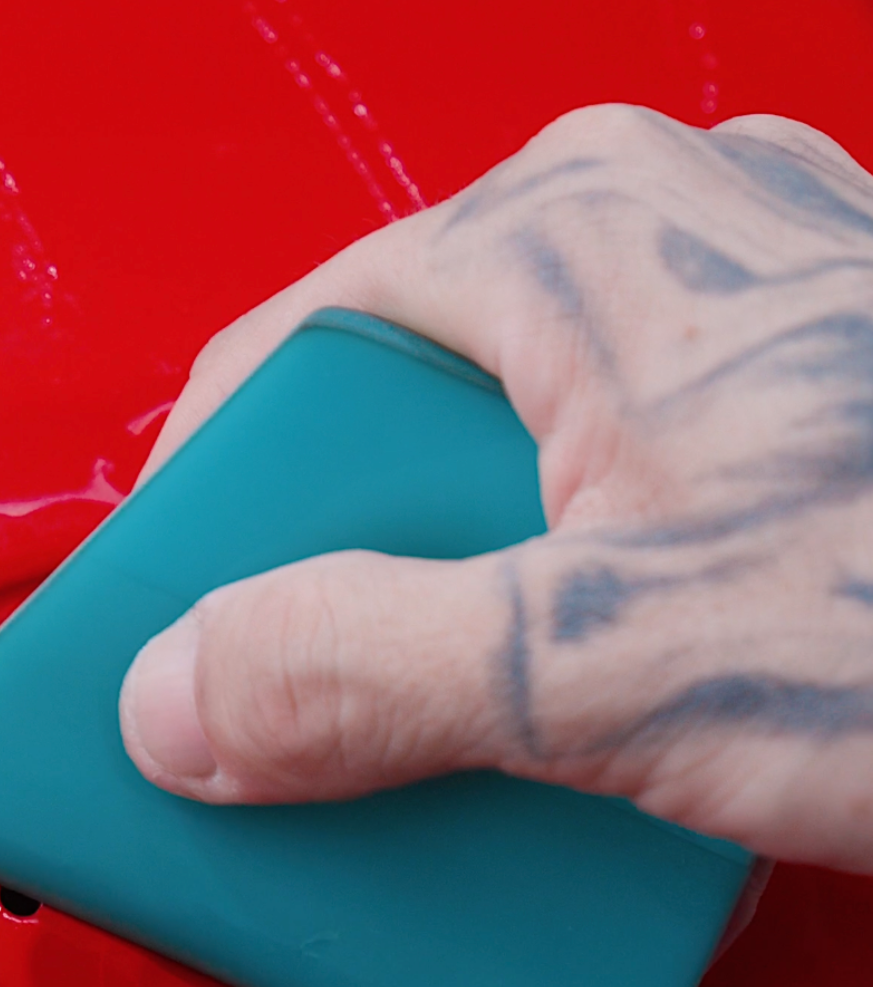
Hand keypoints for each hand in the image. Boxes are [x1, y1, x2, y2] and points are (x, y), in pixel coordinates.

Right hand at [119, 104, 872, 870]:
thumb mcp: (610, 659)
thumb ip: (366, 671)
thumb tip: (188, 692)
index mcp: (573, 231)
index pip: (288, 357)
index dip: (206, 518)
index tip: (178, 645)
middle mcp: (662, 233)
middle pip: (406, 427)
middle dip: (365, 595)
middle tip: (349, 730)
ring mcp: (758, 313)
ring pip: (526, 479)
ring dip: (492, 629)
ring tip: (508, 756)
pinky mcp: (827, 405)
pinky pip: (644, 509)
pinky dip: (611, 620)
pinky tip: (635, 733)